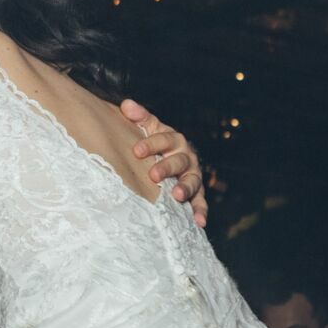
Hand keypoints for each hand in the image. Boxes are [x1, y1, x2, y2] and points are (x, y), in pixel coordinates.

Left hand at [120, 99, 207, 226]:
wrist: (174, 158)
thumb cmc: (157, 143)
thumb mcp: (150, 128)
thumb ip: (140, 117)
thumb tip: (126, 105)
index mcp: (174, 140)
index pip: (164, 139)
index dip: (152, 144)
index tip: (137, 151)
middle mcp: (186, 157)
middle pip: (178, 161)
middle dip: (167, 167)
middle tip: (154, 175)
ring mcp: (192, 175)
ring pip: (192, 181)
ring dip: (185, 188)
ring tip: (177, 195)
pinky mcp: (197, 194)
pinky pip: (200, 202)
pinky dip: (201, 211)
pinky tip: (199, 222)